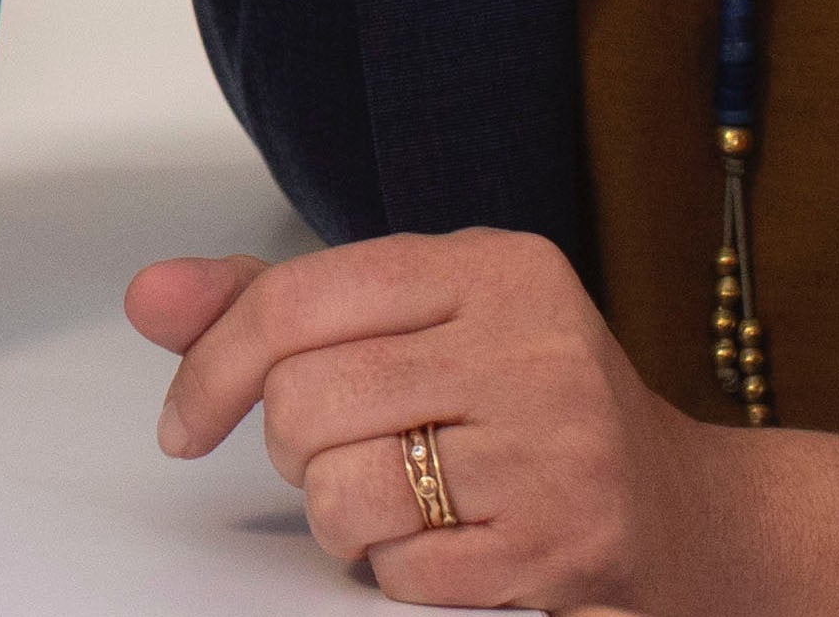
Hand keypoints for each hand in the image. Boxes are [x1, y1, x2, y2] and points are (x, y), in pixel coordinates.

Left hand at [127, 231, 838, 615]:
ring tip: (394, 507)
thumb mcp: (422, 325)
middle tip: (340, 462)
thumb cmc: (531, 412)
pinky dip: (398, 571)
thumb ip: (281, 308)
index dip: (211, 367)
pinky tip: (444, 546)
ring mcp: (555, 445)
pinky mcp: (562, 542)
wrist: (687, 517)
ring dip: (342, 522)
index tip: (186, 421)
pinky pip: (403, 568)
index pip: (296, 299)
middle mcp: (533, 342)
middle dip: (297, 454)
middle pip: (306, 402)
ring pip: (344, 490)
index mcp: (493, 266)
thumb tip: (151, 297)